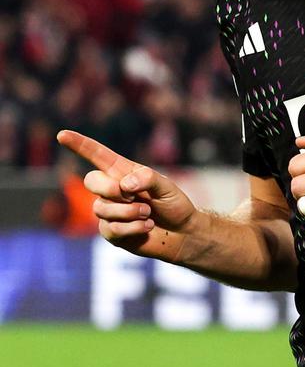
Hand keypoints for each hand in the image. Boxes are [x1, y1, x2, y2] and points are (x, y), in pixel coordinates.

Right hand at [57, 130, 197, 261]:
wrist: (181, 232)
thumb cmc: (173, 203)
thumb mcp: (165, 185)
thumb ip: (146, 179)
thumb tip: (123, 185)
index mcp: (123, 171)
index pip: (97, 155)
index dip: (79, 144)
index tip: (62, 134)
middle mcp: (112, 189)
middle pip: (91, 180)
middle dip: (110, 188)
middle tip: (134, 196)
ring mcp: (109, 212)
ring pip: (101, 208)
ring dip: (130, 212)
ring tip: (148, 213)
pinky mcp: (111, 233)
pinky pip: (111, 229)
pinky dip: (133, 228)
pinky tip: (147, 227)